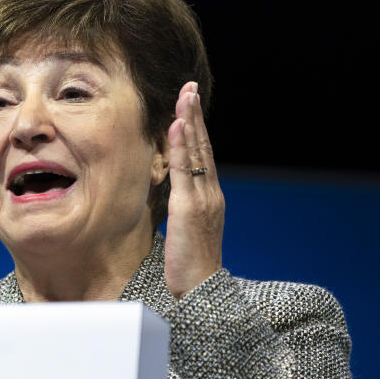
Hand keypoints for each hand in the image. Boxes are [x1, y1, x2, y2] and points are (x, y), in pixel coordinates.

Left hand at [164, 81, 224, 298]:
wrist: (200, 291)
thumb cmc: (190, 267)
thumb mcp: (185, 232)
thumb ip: (180, 211)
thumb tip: (169, 198)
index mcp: (208, 199)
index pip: (202, 156)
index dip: (196, 130)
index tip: (189, 105)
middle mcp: (210, 194)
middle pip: (204, 146)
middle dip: (196, 115)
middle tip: (190, 86)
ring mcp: (203, 199)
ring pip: (197, 152)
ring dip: (190, 120)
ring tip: (185, 95)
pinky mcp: (189, 207)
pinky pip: (185, 170)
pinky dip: (183, 145)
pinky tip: (178, 124)